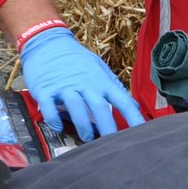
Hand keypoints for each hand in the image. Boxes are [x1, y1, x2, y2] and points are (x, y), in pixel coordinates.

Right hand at [20, 27, 143, 140]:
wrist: (48, 43)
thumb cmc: (77, 60)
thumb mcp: (99, 69)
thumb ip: (115, 88)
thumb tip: (134, 106)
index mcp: (101, 81)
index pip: (122, 101)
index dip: (133, 117)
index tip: (142, 133)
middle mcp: (85, 83)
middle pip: (99, 106)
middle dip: (107, 127)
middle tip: (112, 144)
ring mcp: (65, 86)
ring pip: (76, 106)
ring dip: (82, 125)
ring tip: (87, 139)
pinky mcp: (45, 89)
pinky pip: (49, 106)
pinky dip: (53, 118)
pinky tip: (58, 128)